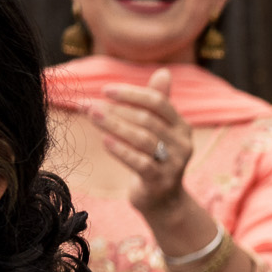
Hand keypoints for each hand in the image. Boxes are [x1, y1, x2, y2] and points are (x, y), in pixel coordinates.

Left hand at [89, 68, 193, 214]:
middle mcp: (182, 143)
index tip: (105, 90)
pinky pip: (140, 162)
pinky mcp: (160, 181)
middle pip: (147, 119)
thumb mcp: (160, 131)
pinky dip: (121, 150)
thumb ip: (159, 103)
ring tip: (91, 116)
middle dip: (116, 110)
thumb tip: (164, 72)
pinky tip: (105, 141)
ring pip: (142, 139)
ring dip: (114, 125)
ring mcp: (173, 164)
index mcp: (182, 127)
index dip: (131, 93)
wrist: (164, 200)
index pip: (159, 102)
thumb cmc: (156, 159)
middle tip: (88, 105)